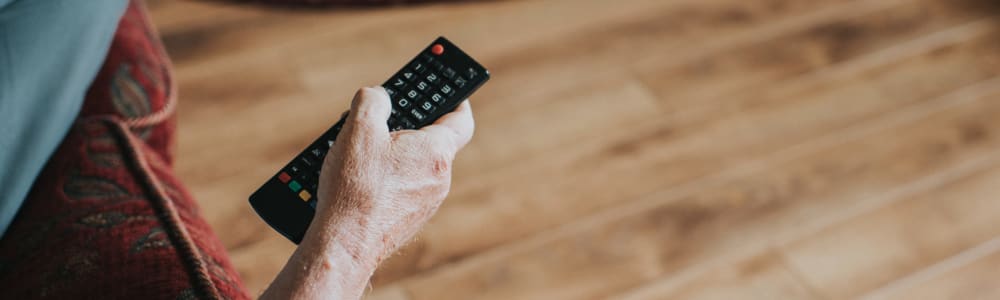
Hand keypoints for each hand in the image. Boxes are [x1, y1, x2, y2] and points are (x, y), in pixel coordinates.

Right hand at [261, 87, 473, 299]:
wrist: (345, 244)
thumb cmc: (356, 187)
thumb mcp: (359, 128)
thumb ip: (373, 100)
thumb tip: (378, 97)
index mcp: (436, 151)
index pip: (460, 119)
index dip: (457, 100)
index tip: (450, 90)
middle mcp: (439, 179)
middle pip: (430, 143)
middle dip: (407, 128)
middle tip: (383, 119)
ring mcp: (426, 203)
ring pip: (414, 168)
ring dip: (393, 156)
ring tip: (359, 153)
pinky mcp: (409, 221)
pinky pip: (402, 190)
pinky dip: (386, 180)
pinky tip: (358, 180)